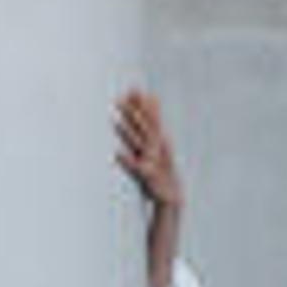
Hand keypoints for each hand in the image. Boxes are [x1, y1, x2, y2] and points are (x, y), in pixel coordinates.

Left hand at [116, 88, 181, 215]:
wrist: (171, 197)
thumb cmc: (158, 175)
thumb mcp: (149, 154)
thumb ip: (142, 138)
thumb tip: (137, 120)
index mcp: (157, 142)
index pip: (150, 120)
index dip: (141, 104)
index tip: (133, 88)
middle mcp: (156, 149)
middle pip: (144, 128)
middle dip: (134, 112)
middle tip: (122, 97)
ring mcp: (152, 163)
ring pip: (139, 145)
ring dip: (128, 133)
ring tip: (116, 122)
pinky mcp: (148, 177)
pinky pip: (136, 169)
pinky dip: (127, 161)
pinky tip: (116, 154)